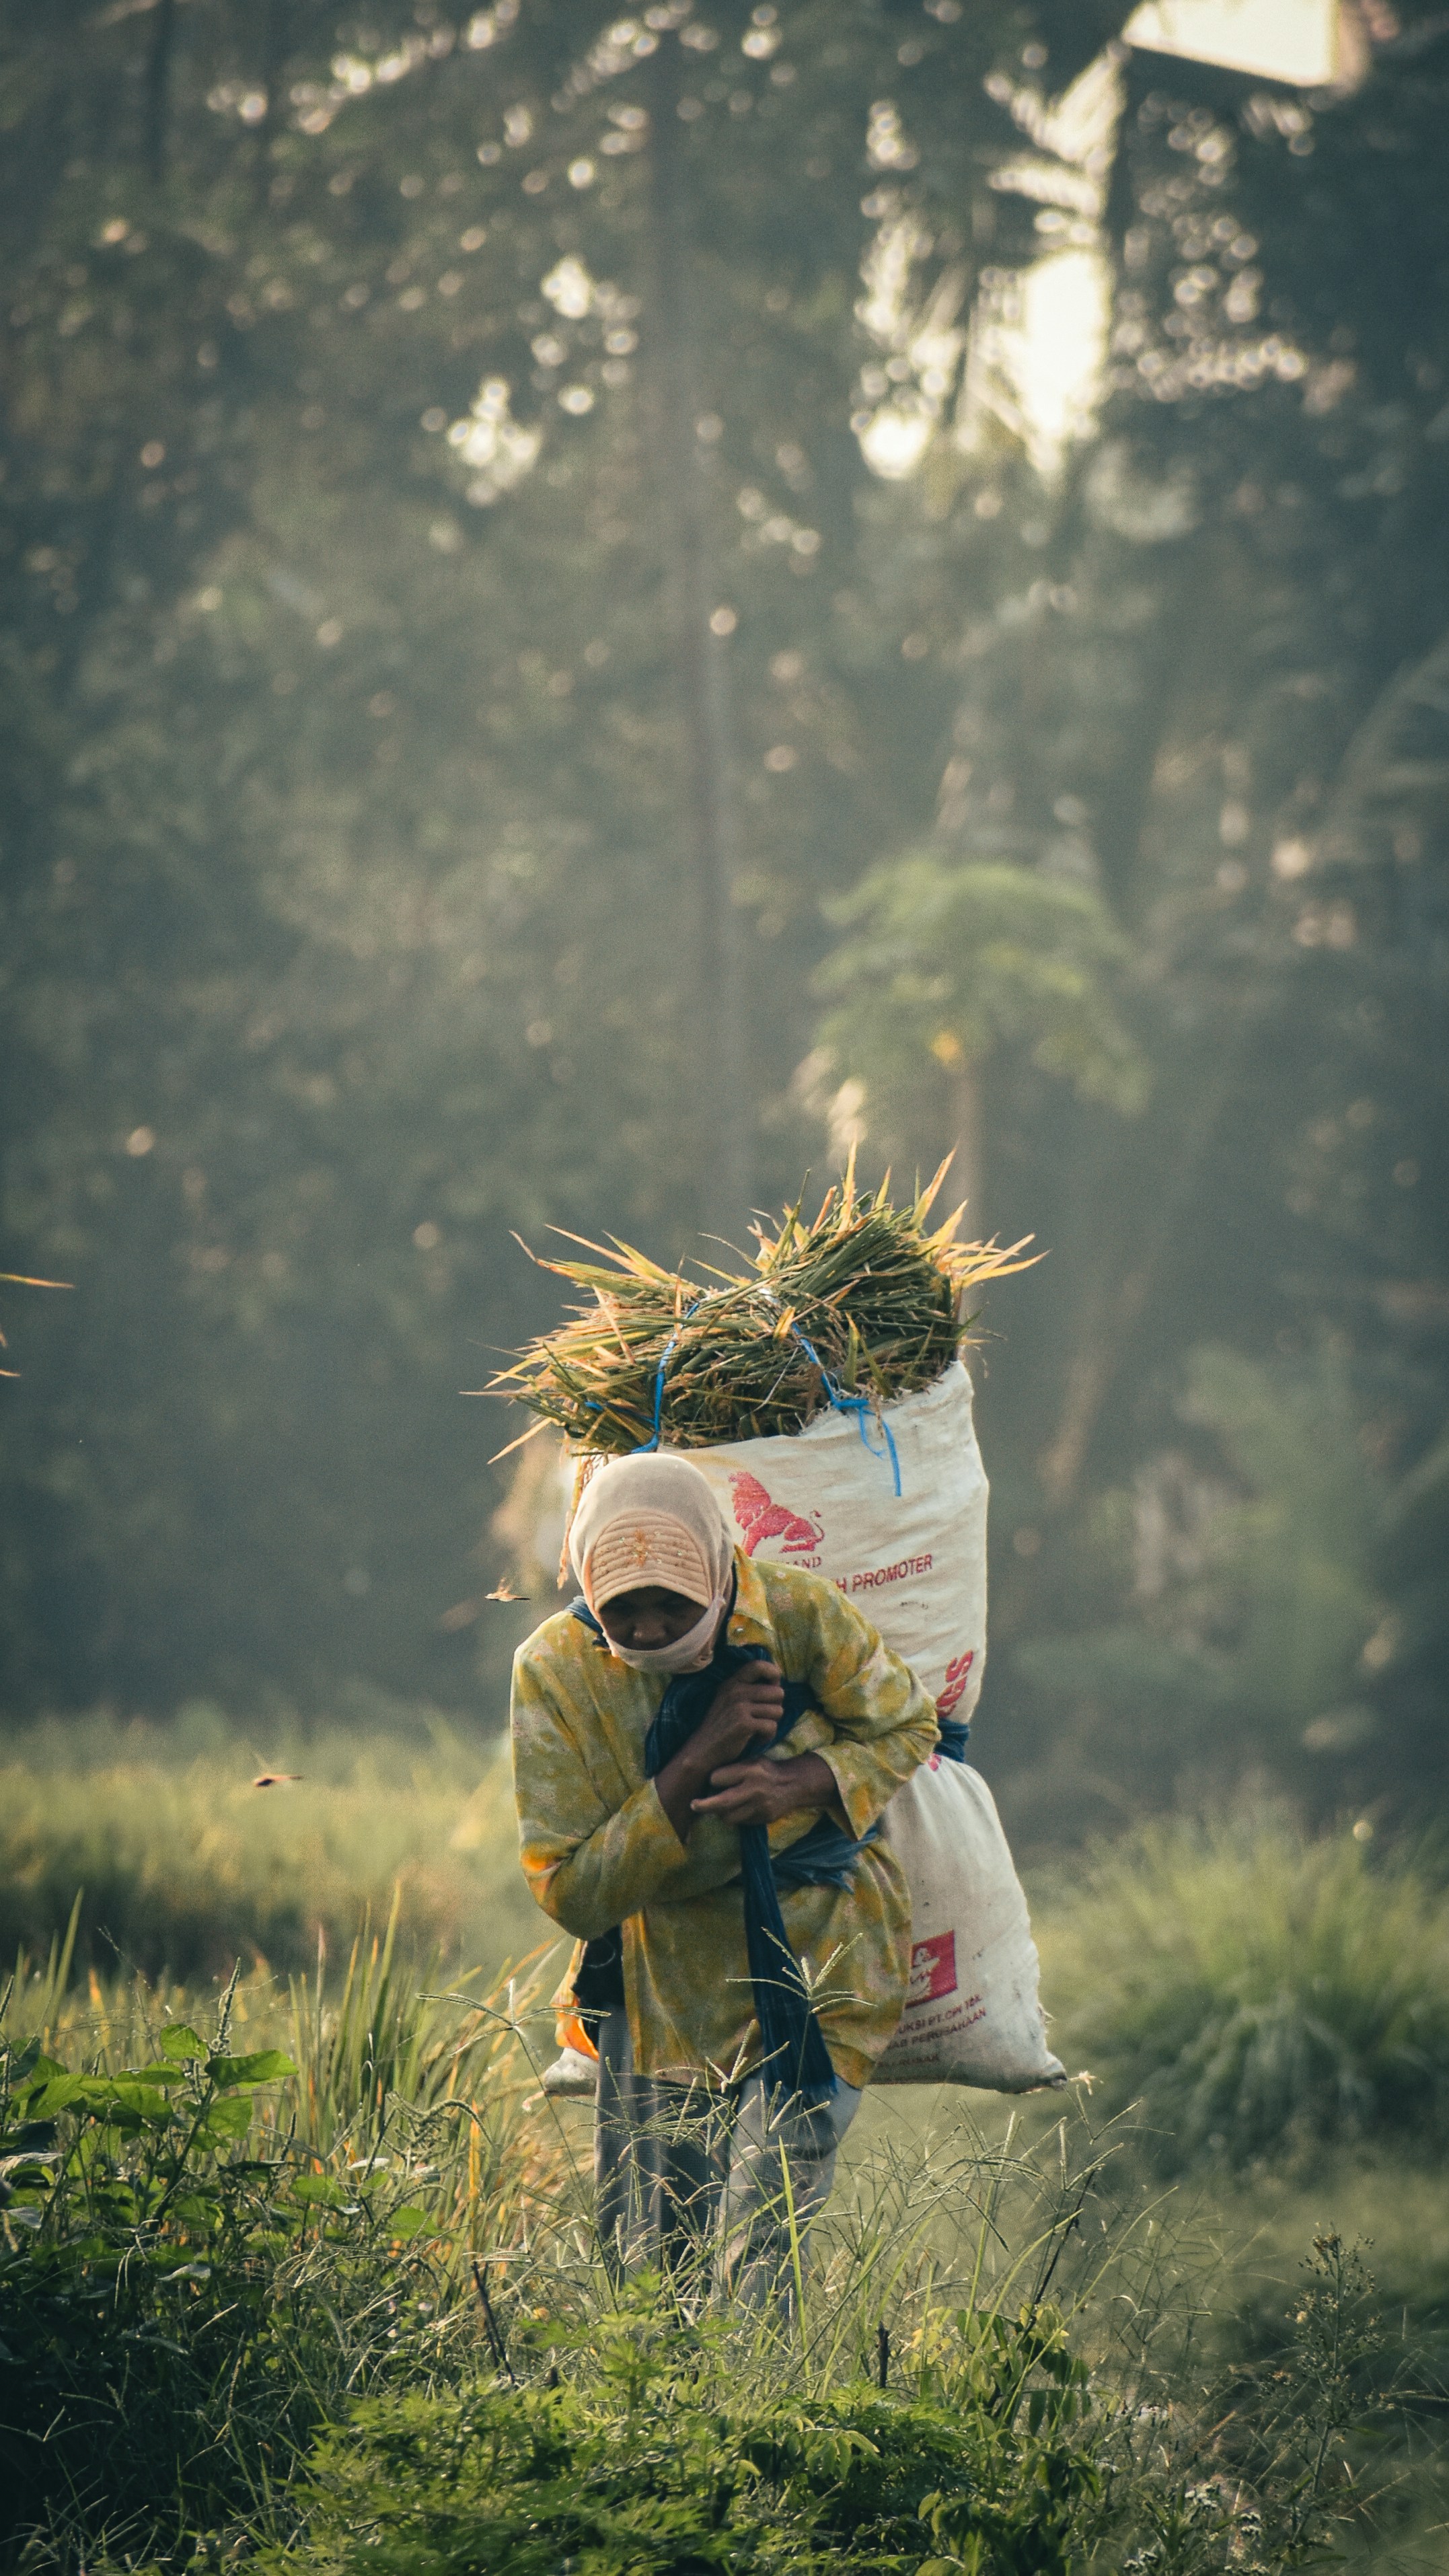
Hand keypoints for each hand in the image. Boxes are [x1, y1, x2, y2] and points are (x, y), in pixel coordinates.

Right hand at [688, 1661, 784, 1773]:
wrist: (703, 1749)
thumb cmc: (722, 1726)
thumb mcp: (729, 1700)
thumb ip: (748, 1688)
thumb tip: (777, 1684)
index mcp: (732, 1682)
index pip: (759, 1665)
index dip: (773, 1674)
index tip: (772, 1689)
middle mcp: (735, 1691)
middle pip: (777, 1692)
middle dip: (776, 1707)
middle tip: (764, 1718)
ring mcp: (739, 1707)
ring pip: (778, 1710)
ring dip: (772, 1723)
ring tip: (758, 1729)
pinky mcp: (743, 1724)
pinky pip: (772, 1726)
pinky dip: (767, 1736)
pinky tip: (756, 1739)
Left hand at [691, 1749, 836, 1828]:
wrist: (794, 1783)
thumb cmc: (766, 1769)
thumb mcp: (751, 1760)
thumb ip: (732, 1769)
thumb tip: (705, 1780)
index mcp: (749, 1769)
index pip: (717, 1778)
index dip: (712, 1780)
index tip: (712, 1780)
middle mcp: (754, 1788)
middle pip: (721, 1802)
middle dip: (703, 1805)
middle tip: (693, 1805)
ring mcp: (760, 1805)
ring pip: (729, 1817)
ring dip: (721, 1813)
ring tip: (721, 1807)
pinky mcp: (763, 1818)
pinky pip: (741, 1822)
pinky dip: (736, 1817)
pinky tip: (738, 1809)